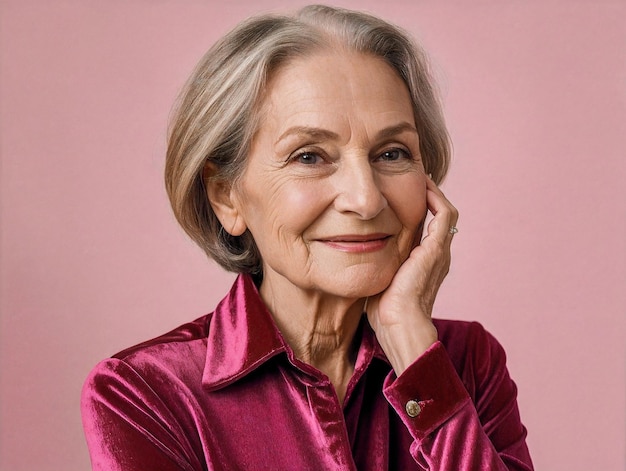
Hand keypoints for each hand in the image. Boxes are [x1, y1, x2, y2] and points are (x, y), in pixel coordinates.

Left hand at [366, 177, 458, 374]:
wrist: (398, 326)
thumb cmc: (384, 312)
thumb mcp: (380, 280)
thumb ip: (376, 264)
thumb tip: (354, 253)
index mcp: (426, 264)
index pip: (428, 229)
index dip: (420, 210)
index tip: (404, 194)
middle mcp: (437, 256)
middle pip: (439, 218)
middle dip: (428, 197)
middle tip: (415, 180)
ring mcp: (439, 253)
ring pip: (446, 213)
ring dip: (434, 194)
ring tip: (421, 178)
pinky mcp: (436, 251)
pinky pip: (444, 216)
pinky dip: (437, 199)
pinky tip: (424, 187)